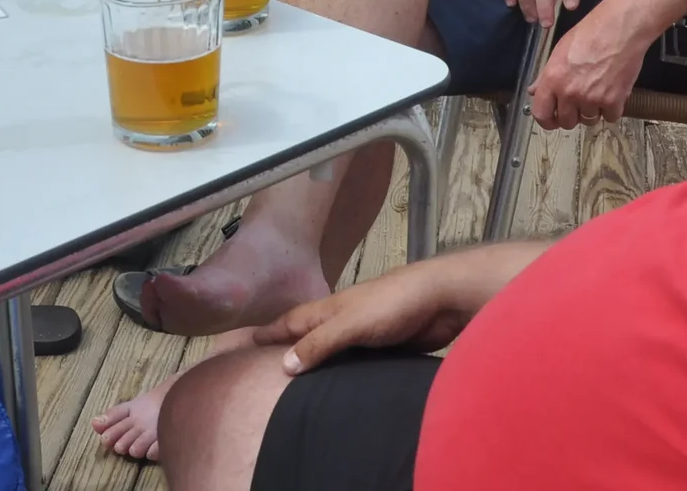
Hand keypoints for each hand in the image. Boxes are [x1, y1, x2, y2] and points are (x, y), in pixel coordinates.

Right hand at [249, 253, 490, 373]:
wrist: (443, 299)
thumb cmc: (395, 303)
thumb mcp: (351, 323)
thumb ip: (320, 343)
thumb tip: (283, 366)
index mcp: (330, 308)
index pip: (290, 322)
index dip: (267, 333)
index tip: (242, 343)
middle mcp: (343, 319)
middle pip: (307, 335)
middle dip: (285, 347)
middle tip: (261, 366)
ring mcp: (364, 333)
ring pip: (331, 350)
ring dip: (314, 361)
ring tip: (293, 383)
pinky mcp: (384, 348)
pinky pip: (354, 363)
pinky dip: (341, 372)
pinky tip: (337, 387)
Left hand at [529, 4, 646, 128]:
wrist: (621, 28)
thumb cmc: (591, 33)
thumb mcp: (560, 50)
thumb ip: (546, 75)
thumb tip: (535, 91)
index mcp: (553, 79)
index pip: (542, 114)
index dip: (547, 120)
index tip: (552, 120)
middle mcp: (570, 93)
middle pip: (567, 122)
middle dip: (572, 114)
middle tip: (579, 101)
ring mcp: (592, 99)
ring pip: (589, 120)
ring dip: (593, 111)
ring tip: (598, 91)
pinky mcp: (613, 101)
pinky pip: (610, 117)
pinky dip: (612, 109)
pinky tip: (612, 92)